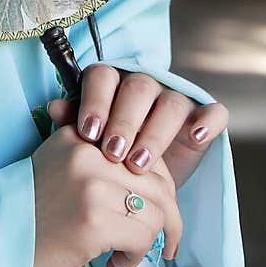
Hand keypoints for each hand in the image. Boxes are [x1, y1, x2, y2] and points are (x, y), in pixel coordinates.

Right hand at [30, 123, 180, 266]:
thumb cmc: (27, 213)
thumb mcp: (56, 166)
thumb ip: (95, 159)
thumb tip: (149, 174)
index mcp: (79, 135)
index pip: (141, 149)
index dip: (156, 184)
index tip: (155, 208)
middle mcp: (87, 151)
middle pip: (157, 180)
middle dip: (166, 216)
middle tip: (160, 242)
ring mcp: (91, 183)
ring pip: (157, 209)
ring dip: (150, 240)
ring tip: (125, 256)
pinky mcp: (95, 219)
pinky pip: (144, 236)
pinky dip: (135, 257)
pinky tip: (114, 266)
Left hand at [47, 64, 228, 190]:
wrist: (142, 190)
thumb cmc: (109, 163)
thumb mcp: (91, 147)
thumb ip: (73, 124)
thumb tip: (53, 106)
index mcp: (112, 85)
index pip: (103, 77)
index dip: (96, 102)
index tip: (88, 133)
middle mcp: (144, 87)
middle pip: (137, 88)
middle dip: (124, 121)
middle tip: (113, 154)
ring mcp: (176, 100)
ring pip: (170, 102)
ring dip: (155, 132)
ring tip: (138, 165)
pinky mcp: (203, 119)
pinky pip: (212, 111)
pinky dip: (207, 120)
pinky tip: (195, 136)